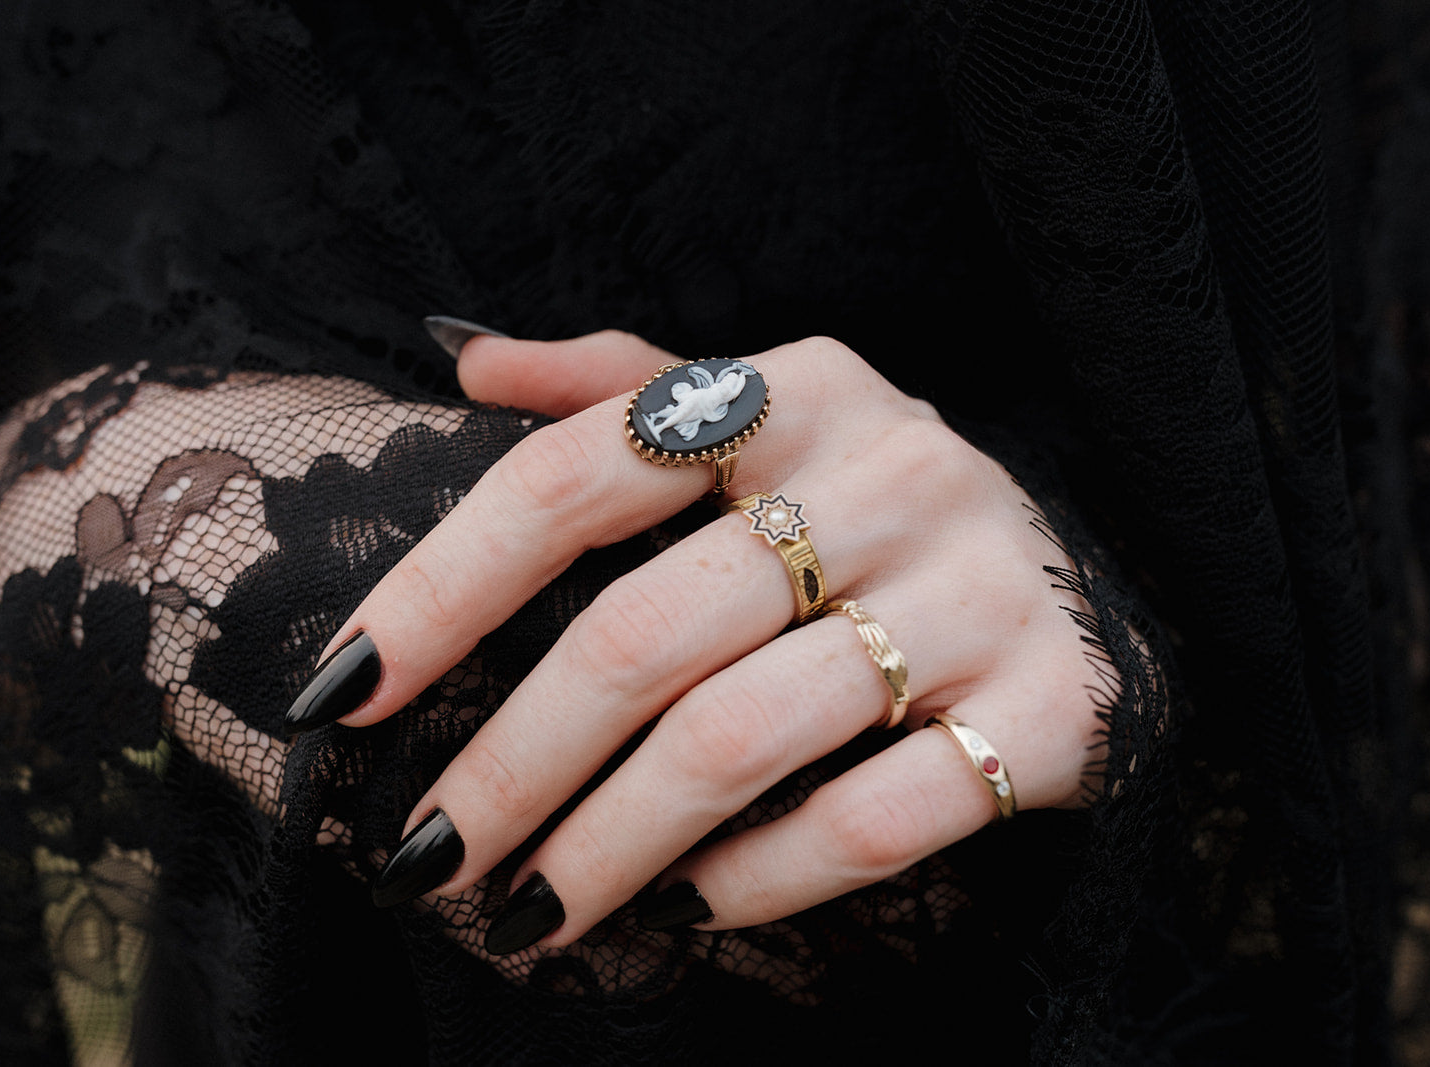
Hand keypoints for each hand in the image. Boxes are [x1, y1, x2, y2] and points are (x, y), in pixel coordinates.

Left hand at [285, 330, 1104, 953]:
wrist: (1087, 587)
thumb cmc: (876, 505)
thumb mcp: (768, 412)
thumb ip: (623, 381)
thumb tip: (466, 363)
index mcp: (798, 390)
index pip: (575, 476)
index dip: (442, 586)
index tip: (342, 695)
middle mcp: (891, 474)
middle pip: (644, 632)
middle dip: (512, 764)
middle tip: (427, 860)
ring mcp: (974, 593)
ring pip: (743, 738)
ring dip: (609, 846)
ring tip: (530, 915)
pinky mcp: (1046, 709)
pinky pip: (876, 816)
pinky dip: (764, 874)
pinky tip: (694, 906)